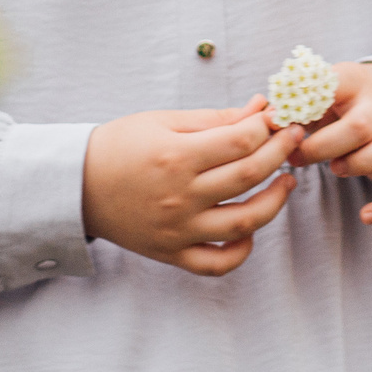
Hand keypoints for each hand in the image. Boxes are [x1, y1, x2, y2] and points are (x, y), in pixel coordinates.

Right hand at [82, 95, 303, 275]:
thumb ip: (215, 118)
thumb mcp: (164, 121)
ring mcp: (178, 230)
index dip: (270, 127)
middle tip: (295, 139)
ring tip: (286, 181)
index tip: (283, 118)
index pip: (241, 141)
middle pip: (248, 176)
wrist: (76, 186)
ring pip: (244, 223)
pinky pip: (217, 263)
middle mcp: (180, 196)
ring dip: (275, 201)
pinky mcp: (172, 253)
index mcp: (177, 157)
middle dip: (281, 153)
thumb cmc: (121, 145)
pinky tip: (252, 229)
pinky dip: (242, 251)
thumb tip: (261, 108)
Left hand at [291, 61, 371, 224]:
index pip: (336, 81)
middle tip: (297, 157)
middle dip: (324, 147)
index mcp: (352, 81)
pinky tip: (366, 216)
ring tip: (336, 169)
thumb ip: (289, 106)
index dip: (306, 104)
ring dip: (362, 164)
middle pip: (361, 125)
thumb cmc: (330, 103)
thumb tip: (269, 119)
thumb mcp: (310, 95)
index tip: (279, 121)